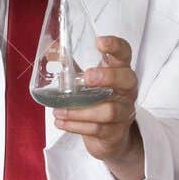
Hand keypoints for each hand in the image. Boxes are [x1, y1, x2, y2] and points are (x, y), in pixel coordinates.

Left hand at [52, 36, 144, 179]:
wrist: (110, 138)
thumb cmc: (98, 102)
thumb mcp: (88, 83)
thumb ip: (72, 69)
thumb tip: (51, 52)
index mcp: (119, 72)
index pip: (124, 54)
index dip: (115, 46)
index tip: (99, 41)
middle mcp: (126, 91)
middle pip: (127, 80)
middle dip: (107, 77)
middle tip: (87, 77)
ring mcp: (123, 113)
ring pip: (109, 110)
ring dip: (80, 110)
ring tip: (59, 110)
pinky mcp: (115, 132)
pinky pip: (97, 129)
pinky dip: (76, 126)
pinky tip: (61, 122)